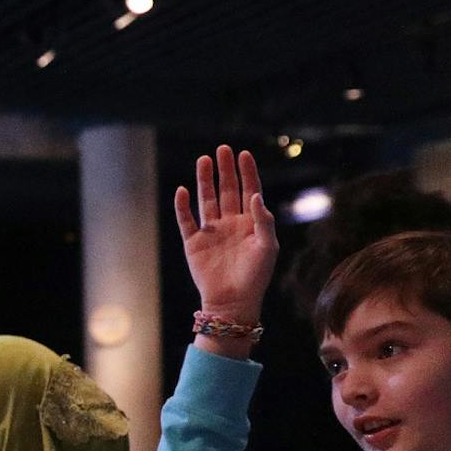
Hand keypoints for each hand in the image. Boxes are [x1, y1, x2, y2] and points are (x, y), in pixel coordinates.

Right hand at [174, 144, 277, 327]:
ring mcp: (211, 232)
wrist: (233, 302)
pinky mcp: (194, 243)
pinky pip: (186, 220)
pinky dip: (183, 206)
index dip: (247, 172)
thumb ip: (263, 220)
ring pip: (206, 200)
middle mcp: (230, 223)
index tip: (244, 154)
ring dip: (205, 181)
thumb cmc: (255, 277)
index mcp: (250, 223)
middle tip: (222, 149)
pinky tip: (183, 191)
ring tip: (204, 160)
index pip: (249, 190)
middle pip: (227, 190)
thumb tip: (255, 195)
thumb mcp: (267, 247)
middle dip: (225, 170)